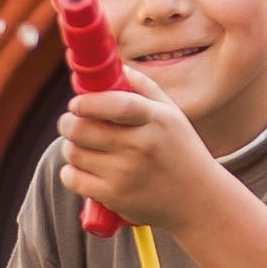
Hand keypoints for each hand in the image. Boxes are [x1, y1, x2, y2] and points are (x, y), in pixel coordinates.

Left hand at [56, 71, 224, 228]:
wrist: (198, 200)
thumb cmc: (181, 151)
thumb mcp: (172, 114)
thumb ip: (144, 87)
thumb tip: (116, 67)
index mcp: (155, 120)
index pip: (114, 104)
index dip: (87, 102)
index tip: (76, 103)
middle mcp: (140, 146)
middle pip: (81, 129)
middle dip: (68, 123)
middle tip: (71, 122)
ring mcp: (126, 173)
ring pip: (73, 152)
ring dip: (70, 146)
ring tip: (82, 145)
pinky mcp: (114, 196)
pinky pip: (72, 178)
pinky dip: (70, 172)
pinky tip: (83, 168)